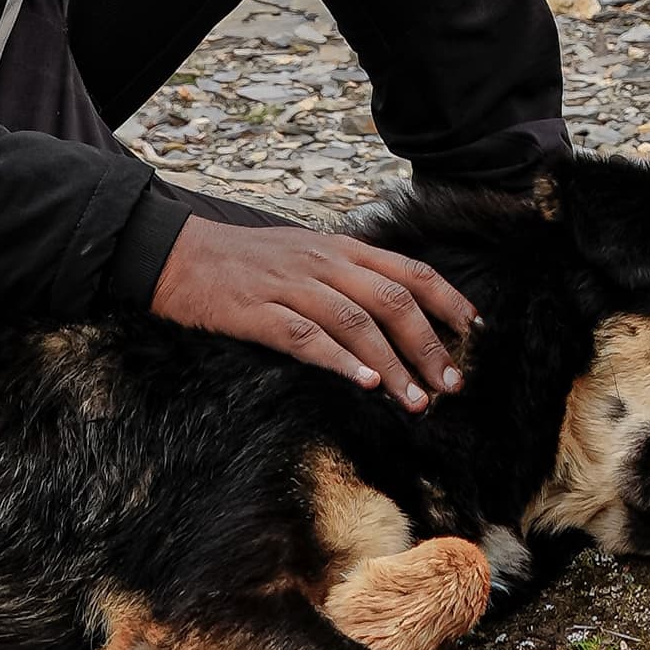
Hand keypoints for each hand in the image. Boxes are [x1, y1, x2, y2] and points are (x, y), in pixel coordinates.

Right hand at [148, 217, 477, 409]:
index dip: (447, 300)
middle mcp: (323, 263)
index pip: (409, 270)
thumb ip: (346, 276)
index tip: (474, 331)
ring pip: (356, 323)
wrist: (175, 253)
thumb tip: (393, 310)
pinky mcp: (257, 312)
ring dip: (392, 365)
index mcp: (339, 249)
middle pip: (392, 301)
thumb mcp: (304, 254)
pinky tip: (362, 383)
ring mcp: (290, 286)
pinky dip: (339, 360)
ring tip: (416, 400)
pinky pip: (306, 336)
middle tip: (450, 384)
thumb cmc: (242, 261)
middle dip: (428, 346)